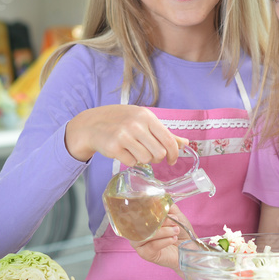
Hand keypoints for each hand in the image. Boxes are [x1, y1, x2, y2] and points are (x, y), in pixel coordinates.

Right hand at [65, 104, 188, 164]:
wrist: (92, 124)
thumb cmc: (121, 121)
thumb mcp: (144, 120)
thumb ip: (164, 133)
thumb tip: (186, 143)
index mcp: (146, 116)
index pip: (169, 140)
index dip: (174, 154)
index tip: (172, 160)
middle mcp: (136, 125)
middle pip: (159, 153)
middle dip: (156, 158)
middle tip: (150, 155)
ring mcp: (124, 136)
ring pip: (146, 159)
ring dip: (143, 159)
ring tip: (135, 151)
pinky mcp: (113, 147)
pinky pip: (131, 163)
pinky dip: (130, 161)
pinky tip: (124, 152)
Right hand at [130, 204, 184, 270]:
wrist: (188, 249)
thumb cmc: (180, 232)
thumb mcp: (175, 215)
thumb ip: (166, 206)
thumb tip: (158, 197)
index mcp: (142, 220)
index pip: (136, 211)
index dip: (142, 205)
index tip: (151, 200)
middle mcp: (138, 231)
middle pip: (140, 223)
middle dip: (159, 220)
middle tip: (173, 220)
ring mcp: (140, 243)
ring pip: (146, 235)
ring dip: (163, 231)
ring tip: (175, 230)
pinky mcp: (145, 254)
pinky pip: (152, 246)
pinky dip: (164, 241)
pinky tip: (173, 239)